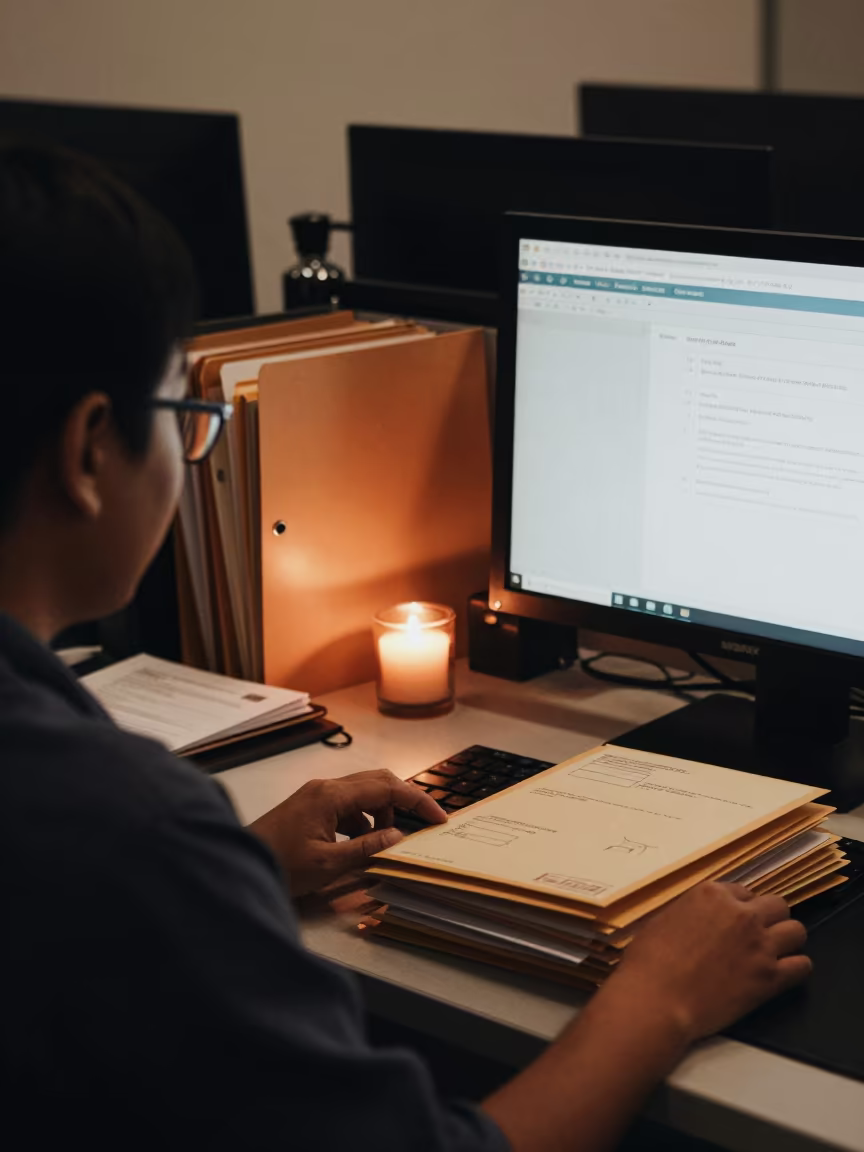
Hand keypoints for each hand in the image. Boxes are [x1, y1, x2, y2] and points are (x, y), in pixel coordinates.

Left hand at [249, 769, 446, 896]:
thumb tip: (398, 836)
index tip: (438, 818)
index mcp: (331, 795)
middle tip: (423, 823)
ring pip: (362, 794)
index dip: (416, 801)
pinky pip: (347, 807)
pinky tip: (361, 845)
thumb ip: (367, 848)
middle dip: (402, 801)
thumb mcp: (329, 864)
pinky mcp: (310, 807)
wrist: (239, 865)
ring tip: (385, 842)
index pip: (386, 788)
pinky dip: (363, 821)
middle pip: (376, 781)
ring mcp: (316, 795)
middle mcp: (325, 787)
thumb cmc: (279, 865)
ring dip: (381, 814)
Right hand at [611, 881, 810, 1041]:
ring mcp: (759, 945)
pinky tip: (782, 974)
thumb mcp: (665, 918)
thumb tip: (701, 919)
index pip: (744, 892)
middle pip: (777, 906)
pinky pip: (803, 965)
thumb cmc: (648, 960)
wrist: (656, 998)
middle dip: (769, 919)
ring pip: (797, 931)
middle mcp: (741, 914)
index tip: (735, 922)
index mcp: (713, 894)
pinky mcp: (769, 977)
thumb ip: (692, 912)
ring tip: (773, 953)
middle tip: (756, 936)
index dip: (741, 908)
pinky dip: (795, 968)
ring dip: (786, 940)